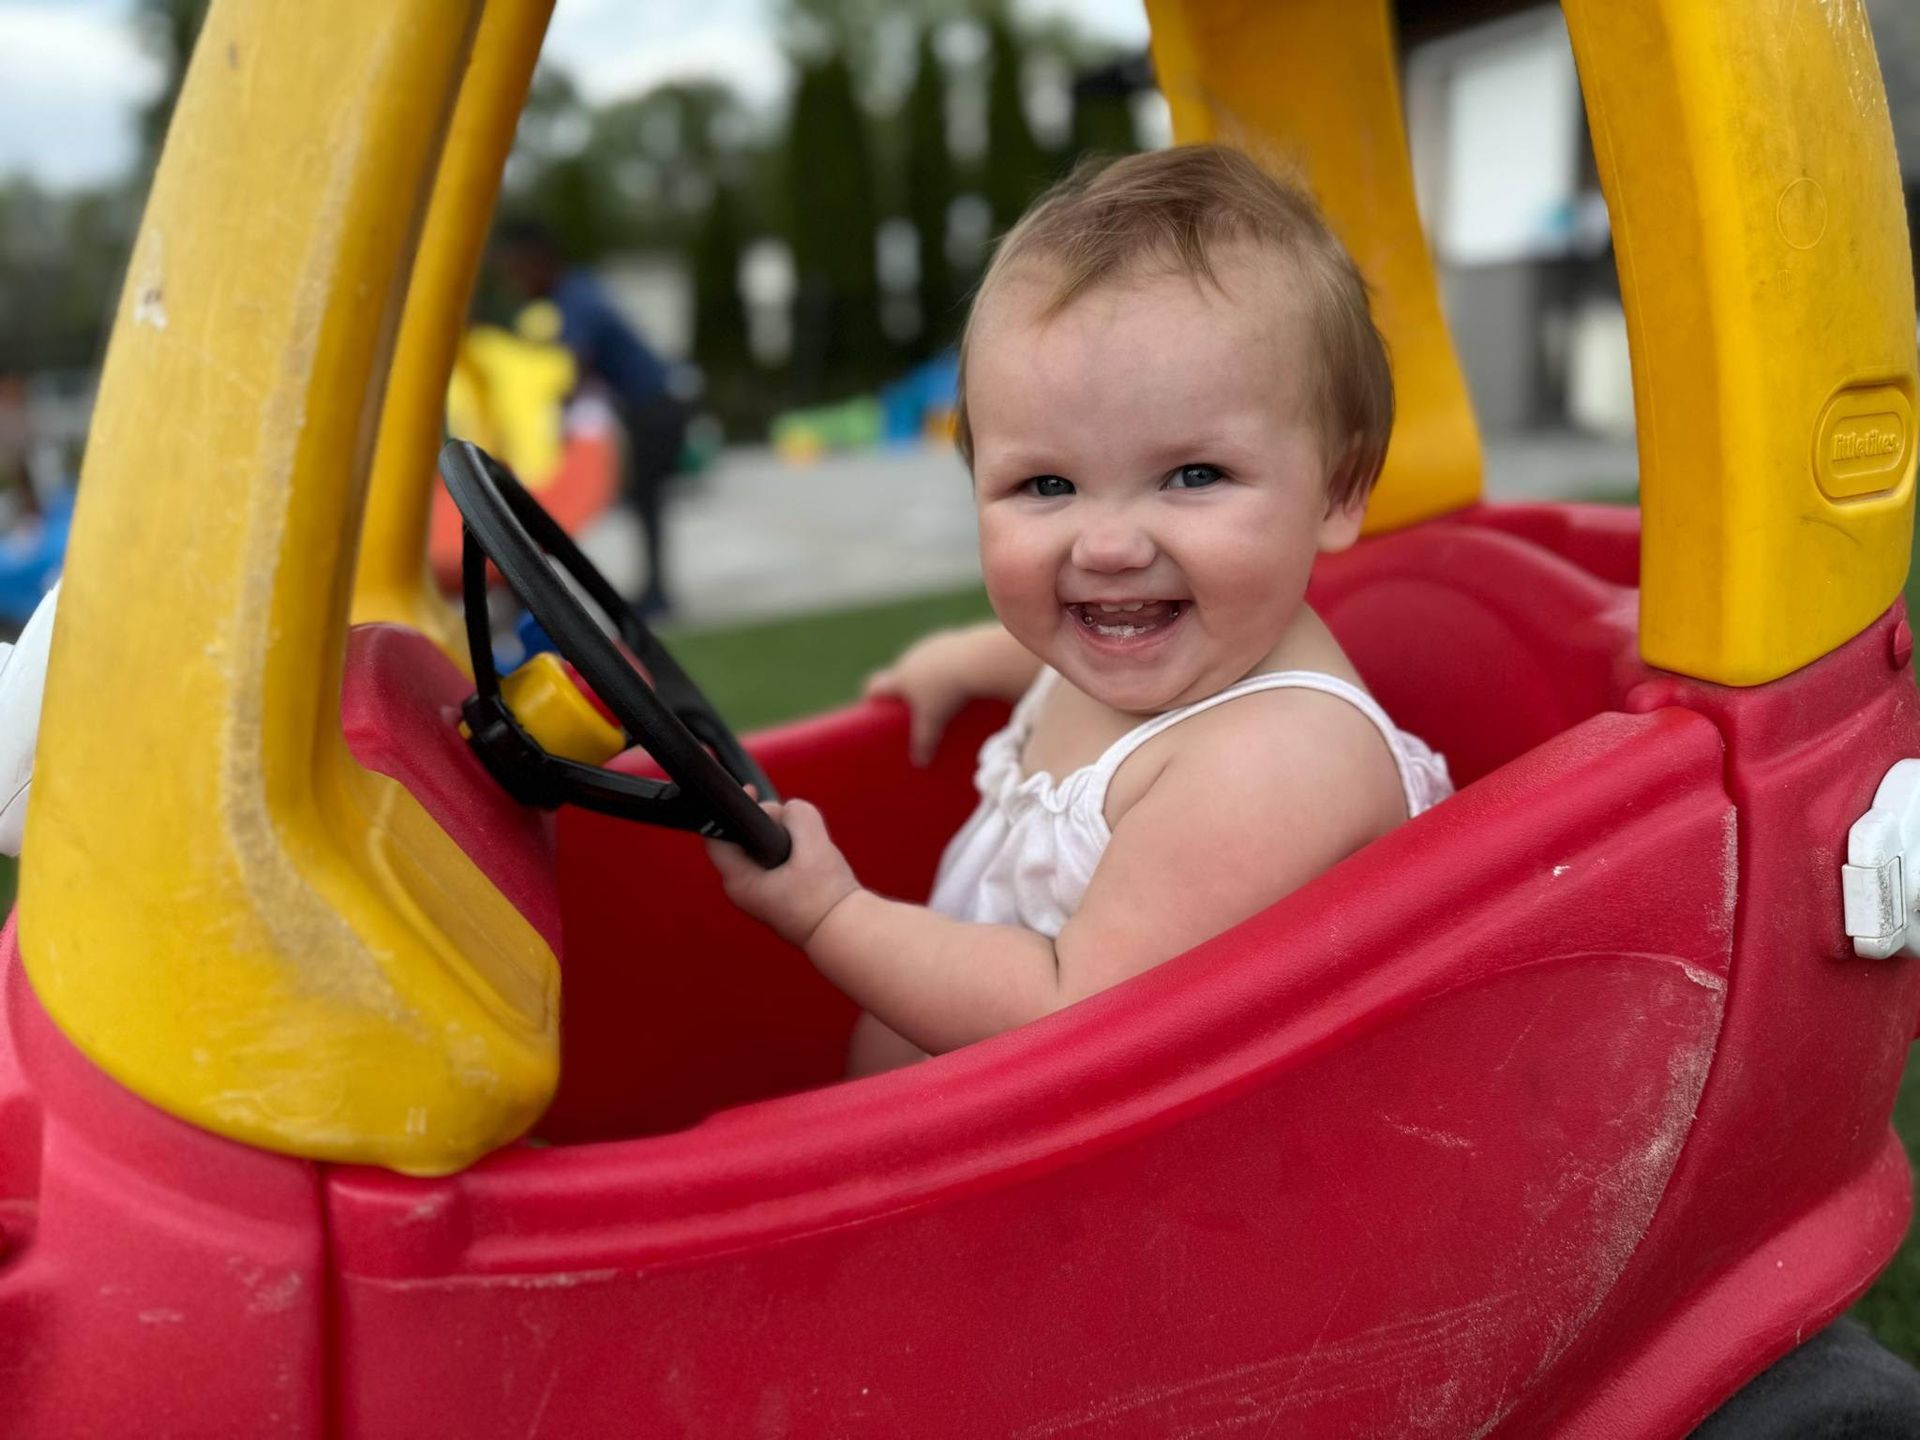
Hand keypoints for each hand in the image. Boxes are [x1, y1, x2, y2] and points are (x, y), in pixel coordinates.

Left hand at [705, 797, 860, 949]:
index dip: (730, 810)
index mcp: (741, 880)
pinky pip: (775, 861)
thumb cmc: (826, 898)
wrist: (845, 933)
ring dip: (782, 837)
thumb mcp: (815, 846)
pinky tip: (808, 856)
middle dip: (768, 822)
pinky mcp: (776, 895)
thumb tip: (789, 811)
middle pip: (742, 838)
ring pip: (761, 848)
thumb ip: (799, 816)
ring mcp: (760, 894)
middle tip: (793, 824)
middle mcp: (744, 889)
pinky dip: (790, 852)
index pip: (717, 837)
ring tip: (806, 844)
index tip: (752, 793)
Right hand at [862, 629, 973, 765]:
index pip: (875, 685)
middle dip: (904, 686)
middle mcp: (911, 658)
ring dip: (927, 672)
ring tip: (942, 690)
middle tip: (913, 704)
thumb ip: (925, 742)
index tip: (871, 703)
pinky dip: (948, 663)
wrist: (975, 660)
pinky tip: (961, 674)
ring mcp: (931, 646)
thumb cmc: (948, 694)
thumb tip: (920, 763)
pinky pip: (944, 652)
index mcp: (900, 677)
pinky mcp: (951, 639)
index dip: (871, 695)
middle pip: (899, 672)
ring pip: (923, 661)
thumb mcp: (934, 722)